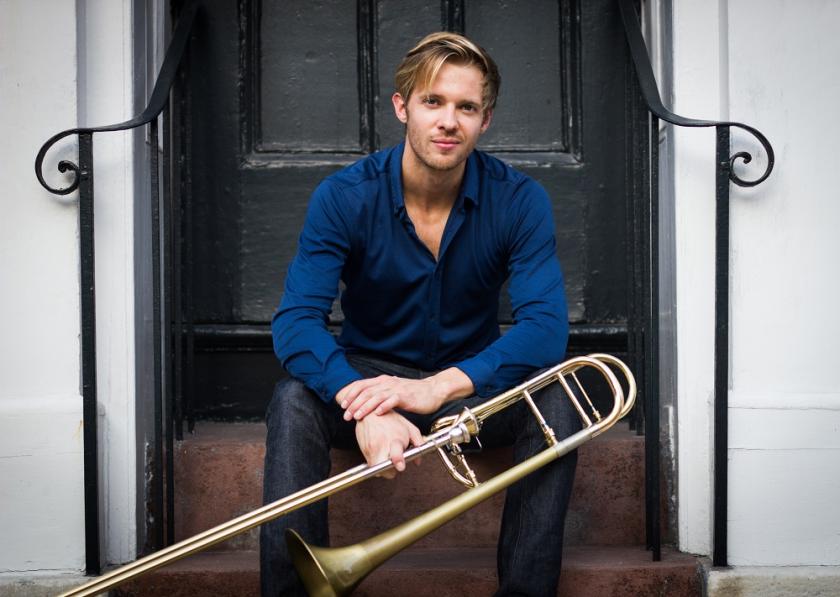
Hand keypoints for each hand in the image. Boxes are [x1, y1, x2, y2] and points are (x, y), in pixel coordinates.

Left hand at [336, 368, 472, 420]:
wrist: (432, 390)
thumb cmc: (413, 393)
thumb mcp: (393, 391)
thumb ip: (380, 394)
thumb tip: (366, 401)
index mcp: (382, 381)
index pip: (362, 385)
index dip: (350, 395)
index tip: (342, 405)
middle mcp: (387, 383)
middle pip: (366, 392)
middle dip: (354, 404)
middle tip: (346, 415)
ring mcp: (396, 389)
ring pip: (376, 396)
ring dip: (365, 407)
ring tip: (356, 416)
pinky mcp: (406, 396)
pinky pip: (392, 401)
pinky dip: (384, 406)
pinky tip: (377, 414)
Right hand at [355, 411, 423, 478]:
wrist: (371, 411)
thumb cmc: (391, 419)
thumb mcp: (409, 428)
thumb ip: (418, 443)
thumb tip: (418, 461)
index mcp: (395, 439)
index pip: (395, 454)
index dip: (398, 462)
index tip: (401, 466)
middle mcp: (381, 445)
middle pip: (383, 470)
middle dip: (390, 471)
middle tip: (394, 464)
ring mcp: (371, 448)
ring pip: (376, 469)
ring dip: (382, 467)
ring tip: (387, 456)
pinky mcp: (363, 449)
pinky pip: (370, 463)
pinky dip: (376, 461)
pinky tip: (381, 452)